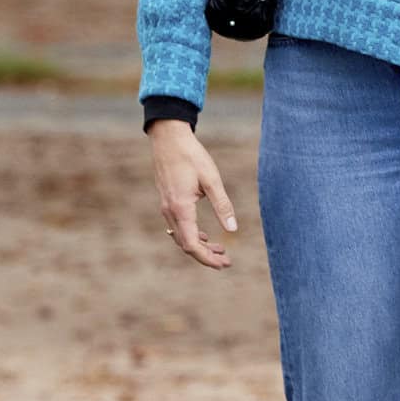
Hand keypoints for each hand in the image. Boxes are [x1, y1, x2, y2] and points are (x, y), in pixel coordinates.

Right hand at [147, 120, 237, 269]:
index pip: (192, 244)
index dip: (208, 258)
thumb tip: (233, 229)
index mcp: (181, 209)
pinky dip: (192, 235)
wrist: (168, 138)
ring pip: (181, 237)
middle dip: (206, 255)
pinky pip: (177, 227)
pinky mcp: (167, 201)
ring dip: (200, 246)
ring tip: (220, 249)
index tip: (225, 263)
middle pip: (186, 245)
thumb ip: (222, 205)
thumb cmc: (191, 156)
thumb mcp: (211, 179)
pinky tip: (205, 235)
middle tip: (226, 260)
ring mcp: (166, 207)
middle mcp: (170, 211)